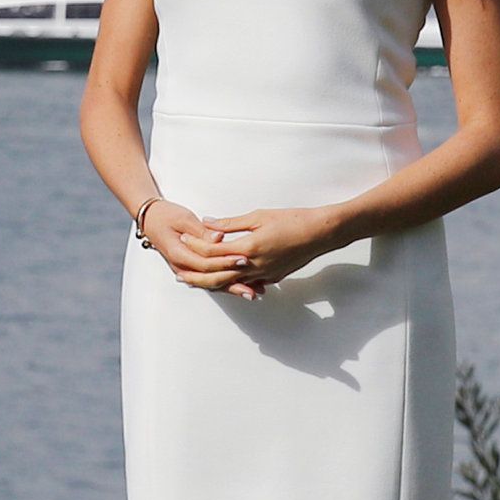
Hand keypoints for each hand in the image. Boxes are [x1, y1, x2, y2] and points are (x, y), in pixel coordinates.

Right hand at [139, 199, 248, 291]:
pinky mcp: (192, 271)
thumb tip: (219, 238)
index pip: (206, 263)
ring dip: (233, 289)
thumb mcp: (183, 218)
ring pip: (212, 284)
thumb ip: (202, 231)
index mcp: (178, 253)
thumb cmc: (165, 216)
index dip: (226, 262)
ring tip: (254, 293)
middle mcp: (182, 267)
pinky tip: (243, 289)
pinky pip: (210, 281)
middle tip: (255, 282)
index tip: (244, 258)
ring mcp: (186, 271)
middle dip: (235, 282)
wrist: (151, 220)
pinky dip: (227, 286)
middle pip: (211, 280)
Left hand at [195, 206, 348, 297]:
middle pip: (217, 277)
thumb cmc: (291, 220)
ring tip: (196, 282)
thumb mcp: (258, 216)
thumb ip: (231, 223)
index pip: (213, 251)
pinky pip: (246, 284)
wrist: (320, 234)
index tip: (183, 239)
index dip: (196, 246)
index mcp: (248, 249)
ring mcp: (264, 275)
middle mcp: (254, 266)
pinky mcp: (272, 278)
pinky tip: (223, 281)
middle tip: (179, 277)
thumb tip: (207, 223)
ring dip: (212, 284)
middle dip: (197, 277)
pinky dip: (232, 283)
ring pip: (231, 284)